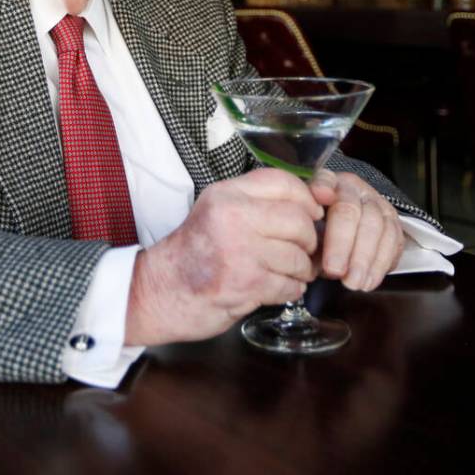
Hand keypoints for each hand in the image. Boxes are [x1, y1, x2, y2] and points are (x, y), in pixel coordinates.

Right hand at [125, 168, 321, 345]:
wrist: (160, 292)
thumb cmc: (193, 254)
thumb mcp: (216, 213)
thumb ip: (255, 203)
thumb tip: (311, 204)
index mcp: (226, 194)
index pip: (283, 182)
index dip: (307, 198)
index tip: (315, 213)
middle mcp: (232, 216)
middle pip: (298, 220)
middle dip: (310, 240)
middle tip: (307, 251)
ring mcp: (239, 250)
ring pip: (298, 256)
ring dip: (303, 269)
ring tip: (293, 273)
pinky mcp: (246, 283)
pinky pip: (289, 284)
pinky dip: (292, 289)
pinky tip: (280, 288)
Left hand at [310, 170, 404, 291]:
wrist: (346, 230)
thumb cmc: (319, 230)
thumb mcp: (305, 228)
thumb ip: (305, 236)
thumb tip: (308, 261)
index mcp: (329, 183)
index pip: (325, 182)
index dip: (322, 190)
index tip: (319, 203)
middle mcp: (355, 188)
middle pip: (351, 210)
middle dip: (343, 244)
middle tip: (335, 271)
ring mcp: (378, 203)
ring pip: (377, 226)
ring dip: (365, 260)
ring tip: (354, 283)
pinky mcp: (394, 222)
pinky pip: (394, 241)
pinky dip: (381, 264)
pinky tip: (369, 281)